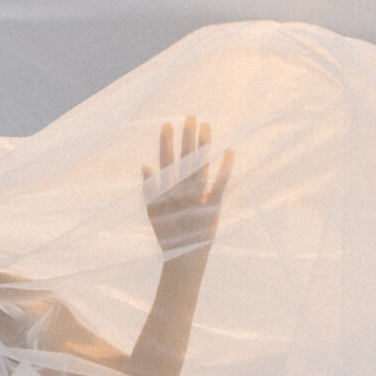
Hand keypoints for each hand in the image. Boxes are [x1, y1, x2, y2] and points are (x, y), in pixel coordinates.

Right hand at [143, 116, 232, 258]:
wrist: (184, 260)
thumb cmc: (170, 236)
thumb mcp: (154, 214)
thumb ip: (149, 190)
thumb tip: (145, 165)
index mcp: (167, 192)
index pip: (166, 162)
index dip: (166, 143)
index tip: (167, 123)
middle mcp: (181, 192)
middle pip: (184, 160)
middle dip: (186, 137)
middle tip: (190, 116)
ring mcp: (197, 198)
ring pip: (199, 167)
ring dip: (202, 146)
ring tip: (206, 126)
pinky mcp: (212, 206)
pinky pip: (219, 184)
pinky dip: (225, 168)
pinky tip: (229, 151)